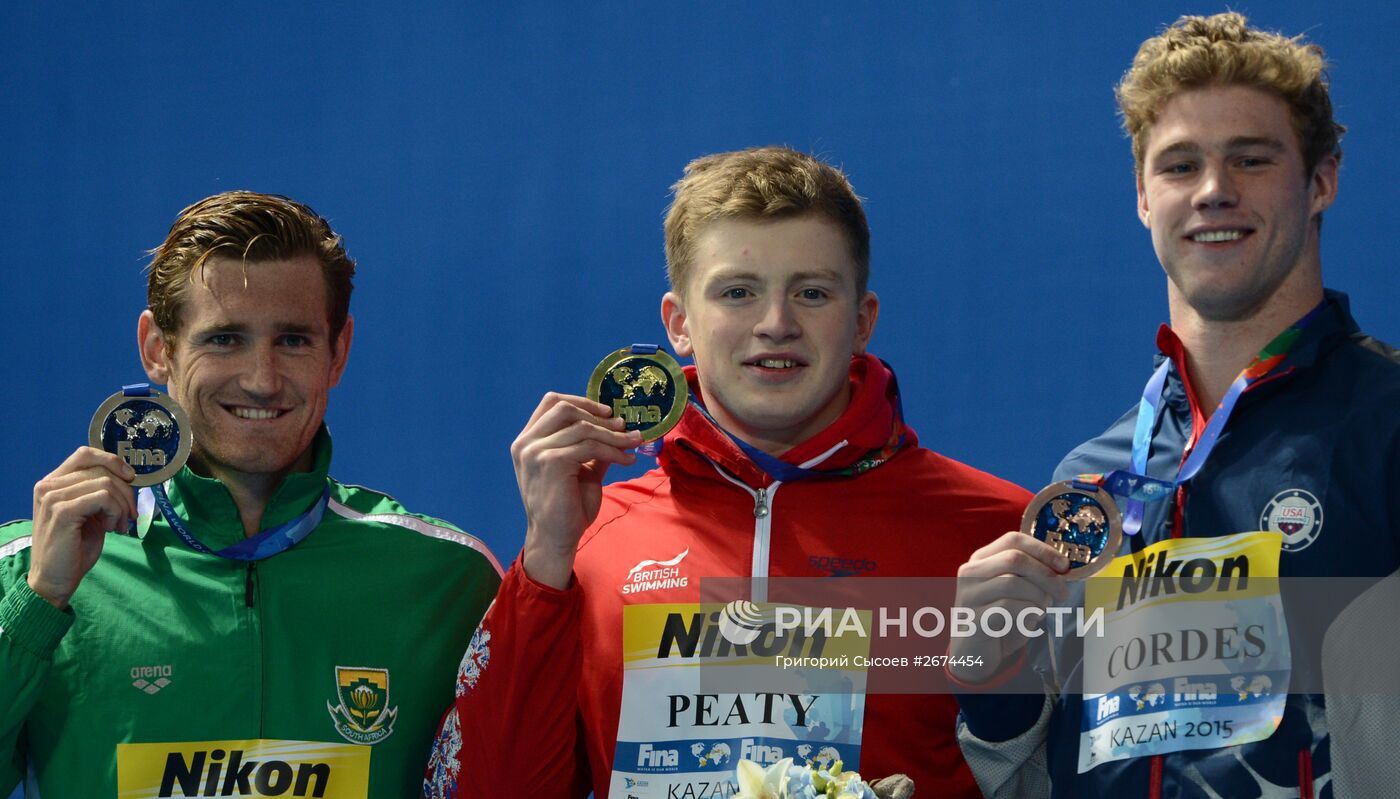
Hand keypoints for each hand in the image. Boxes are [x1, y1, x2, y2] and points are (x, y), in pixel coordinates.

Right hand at [27, 447, 136, 608]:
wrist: (55, 579)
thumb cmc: (74, 548)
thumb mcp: (89, 513)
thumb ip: (99, 492)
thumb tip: (128, 477)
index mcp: (53, 483)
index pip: (85, 454)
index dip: (112, 461)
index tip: (130, 477)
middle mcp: (48, 486)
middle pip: (102, 470)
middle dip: (126, 492)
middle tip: (130, 516)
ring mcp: (53, 497)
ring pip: (106, 483)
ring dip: (122, 506)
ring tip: (118, 526)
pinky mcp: (63, 511)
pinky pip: (104, 497)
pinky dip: (116, 512)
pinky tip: (111, 528)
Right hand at [512, 393, 641, 588]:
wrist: (555, 539)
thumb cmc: (566, 507)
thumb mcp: (580, 469)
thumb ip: (591, 447)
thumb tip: (618, 427)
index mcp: (527, 441)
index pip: (551, 403)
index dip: (581, 401)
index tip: (607, 412)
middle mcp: (526, 443)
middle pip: (564, 408)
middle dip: (598, 415)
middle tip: (624, 426)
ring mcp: (535, 452)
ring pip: (582, 427)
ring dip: (613, 434)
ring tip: (634, 443)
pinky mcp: (550, 462)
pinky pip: (590, 446)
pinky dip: (613, 450)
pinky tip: (628, 460)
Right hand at [949, 531, 1069, 683]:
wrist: (974, 655)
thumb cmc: (999, 621)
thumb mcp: (1016, 593)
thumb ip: (1032, 577)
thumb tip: (1061, 568)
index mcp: (982, 559)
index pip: (1013, 540)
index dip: (1043, 550)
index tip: (1064, 566)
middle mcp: (970, 571)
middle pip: (1015, 558)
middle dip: (1046, 575)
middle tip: (1062, 593)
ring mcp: (968, 594)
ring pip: (1012, 582)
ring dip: (1037, 597)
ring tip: (1042, 610)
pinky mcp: (972, 617)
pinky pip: (1008, 608)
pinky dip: (1028, 614)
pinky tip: (1030, 622)